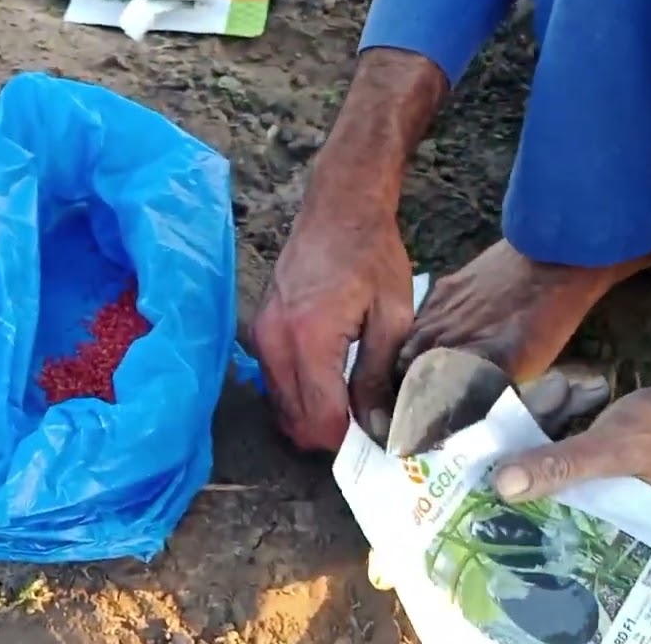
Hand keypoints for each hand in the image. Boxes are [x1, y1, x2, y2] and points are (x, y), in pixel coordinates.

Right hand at [251, 166, 413, 451]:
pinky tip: (332, 386)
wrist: (338, 209)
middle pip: (295, 420)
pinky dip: (300, 396)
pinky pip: (275, 382)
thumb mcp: (392, 317)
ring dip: (314, 418)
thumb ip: (379, 377)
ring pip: (281, 406)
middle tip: (369, 429)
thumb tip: (379, 430)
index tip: (379, 440)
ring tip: (354, 408)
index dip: (350, 441)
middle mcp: (274, 341)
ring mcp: (260, 336)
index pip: (321, 418)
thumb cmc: (371, 255)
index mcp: (309, 338)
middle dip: (331, 436)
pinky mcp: (258, 331)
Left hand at [491, 382, 650, 501]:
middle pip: (532, 466)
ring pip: (549, 443)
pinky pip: (570, 431)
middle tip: (537, 395)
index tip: (479, 440)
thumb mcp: (611, 450)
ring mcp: (594, 474)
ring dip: (550, 412)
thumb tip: (501, 486)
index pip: (524, 496)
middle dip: (529, 429)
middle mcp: (583, 499)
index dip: (501, 468)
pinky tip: (577, 389)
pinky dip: (569, 410)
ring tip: (563, 387)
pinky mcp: (604, 451)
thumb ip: (560, 467)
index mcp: (581, 512)